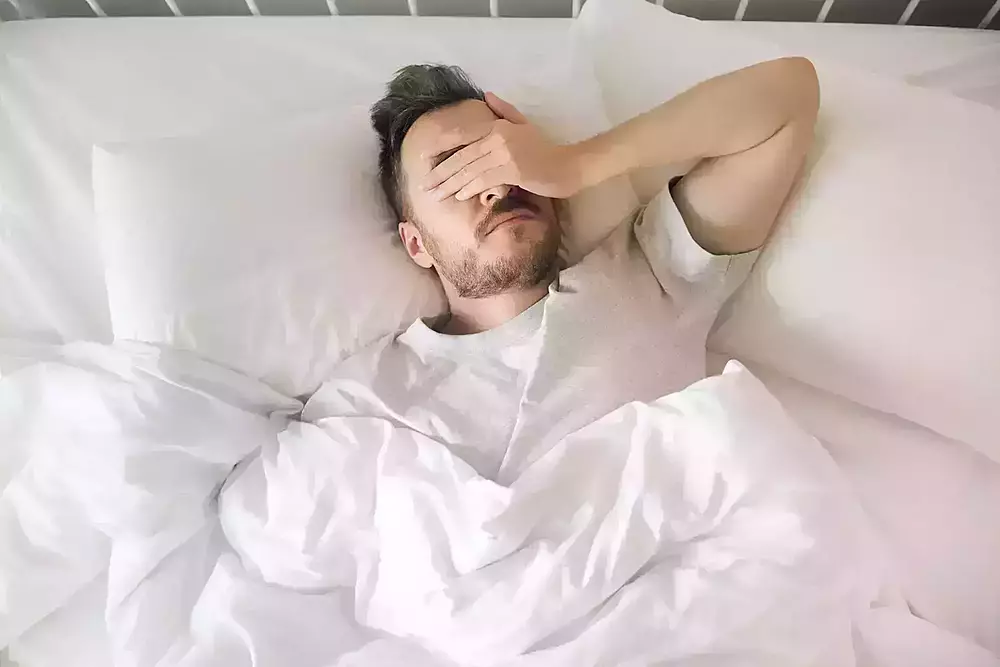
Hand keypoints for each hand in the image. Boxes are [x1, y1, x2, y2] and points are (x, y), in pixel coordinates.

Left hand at [423, 92, 583, 201]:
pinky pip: (485, 179)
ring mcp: (505, 153)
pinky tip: (459, 195)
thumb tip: (486, 95)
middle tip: (425, 186)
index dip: (444, 149)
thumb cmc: (546, 150)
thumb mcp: (525, 125)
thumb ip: (504, 111)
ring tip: (437, 195)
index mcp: (499, 126)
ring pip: (471, 170)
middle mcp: (499, 136)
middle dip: (442, 173)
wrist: (569, 166)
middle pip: (463, 157)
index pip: (464, 137)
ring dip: (451, 185)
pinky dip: (470, 188)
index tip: (426, 159)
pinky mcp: (512, 169)